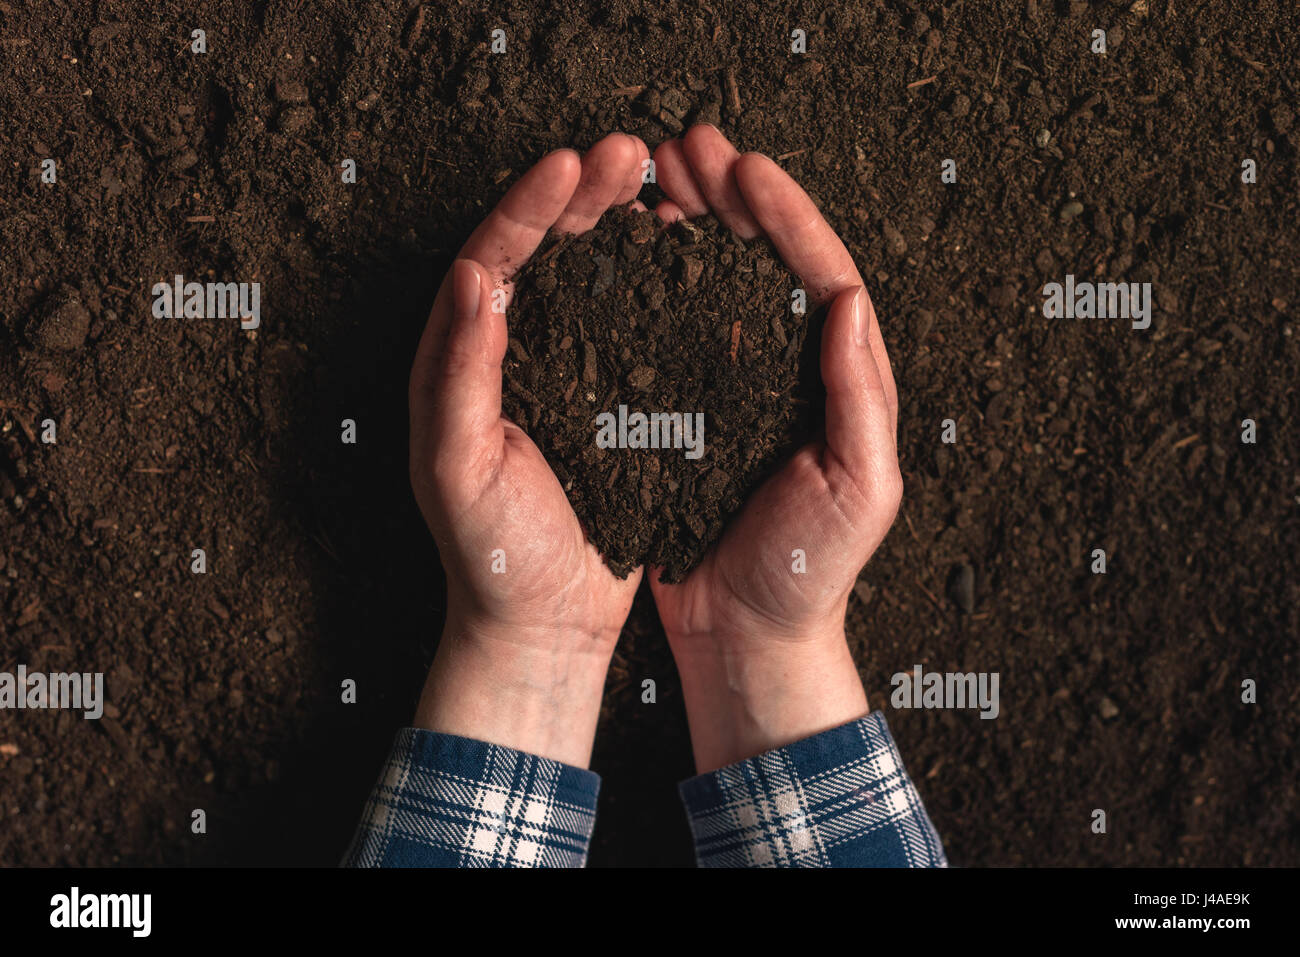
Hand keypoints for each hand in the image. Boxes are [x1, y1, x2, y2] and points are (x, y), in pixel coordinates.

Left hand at [408, 133, 649, 767]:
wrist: (541, 622)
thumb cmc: (493, 557)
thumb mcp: (460, 470)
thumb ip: (457, 378)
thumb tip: (470, 280)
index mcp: (456, 363)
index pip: (488, 259)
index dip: (529, 207)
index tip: (573, 165)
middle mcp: (501, 356)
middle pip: (536, 250)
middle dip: (579, 196)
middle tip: (628, 153)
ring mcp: (555, 372)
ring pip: (582, 275)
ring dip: (615, 223)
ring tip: (657, 182)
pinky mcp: (601, 396)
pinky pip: (622, 320)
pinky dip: (647, 279)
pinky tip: (679, 254)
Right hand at [649, 125, 901, 771]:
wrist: (748, 632)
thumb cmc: (808, 573)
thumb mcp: (860, 490)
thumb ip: (861, 399)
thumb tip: (852, 301)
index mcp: (837, 378)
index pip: (819, 274)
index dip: (784, 215)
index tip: (744, 170)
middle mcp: (786, 368)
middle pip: (763, 259)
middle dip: (730, 197)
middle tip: (687, 148)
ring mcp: (732, 383)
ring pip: (713, 281)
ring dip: (689, 223)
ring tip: (654, 177)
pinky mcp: (684, 407)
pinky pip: (668, 327)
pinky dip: (652, 280)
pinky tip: (627, 249)